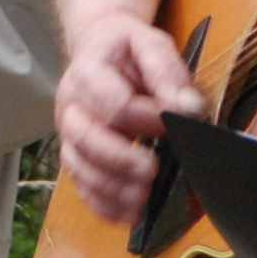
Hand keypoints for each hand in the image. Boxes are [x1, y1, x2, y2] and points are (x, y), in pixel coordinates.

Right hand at [53, 19, 204, 223]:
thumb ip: (168, 72)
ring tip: (142, 199)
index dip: (146, 118)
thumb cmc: (126, 48)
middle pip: (85, 139)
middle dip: (120, 160)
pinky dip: (103, 204)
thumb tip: (187, 107)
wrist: (99, 47)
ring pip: (79, 167)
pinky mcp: (75, 155)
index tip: (176, 124)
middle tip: (152, 170)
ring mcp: (69, 133)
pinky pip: (81, 185)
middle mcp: (71, 105)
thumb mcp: (151, 43)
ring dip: (111, 188)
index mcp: (88, 72)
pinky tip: (128, 214)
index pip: (114, 103)